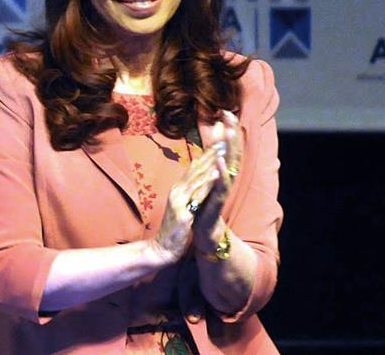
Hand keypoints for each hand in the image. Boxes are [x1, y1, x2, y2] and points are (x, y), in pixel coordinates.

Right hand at [150, 141, 223, 262]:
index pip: (195, 167)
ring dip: (210, 161)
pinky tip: (216, 173)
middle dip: (211, 150)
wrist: (161, 249)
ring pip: (197, 177)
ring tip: (222, 147)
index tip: (220, 138)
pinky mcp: (183, 212)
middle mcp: (178, 190)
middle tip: (223, 134)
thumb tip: (195, 176)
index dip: (208, 152)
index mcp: (179, 189)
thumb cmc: (173, 229)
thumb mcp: (181, 206)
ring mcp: (179, 200)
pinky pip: (197, 195)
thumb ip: (187, 191)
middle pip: (197, 167)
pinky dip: (206, 183)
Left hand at [192, 110, 242, 254]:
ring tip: (230, 131)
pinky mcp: (218, 200)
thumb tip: (213, 141)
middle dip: (231, 132)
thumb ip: (211, 161)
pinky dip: (221, 171)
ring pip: (230, 164)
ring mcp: (223, 188)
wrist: (204, 231)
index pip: (227, 146)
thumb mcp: (207, 179)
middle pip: (231, 151)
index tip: (225, 110)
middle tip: (229, 114)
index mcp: (223, 171)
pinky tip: (220, 160)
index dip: (227, 128)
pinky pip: (221, 184)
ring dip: (230, 148)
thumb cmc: (205, 204)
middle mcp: (226, 177)